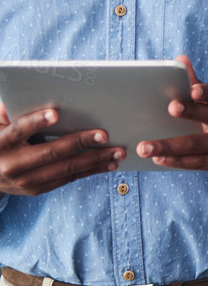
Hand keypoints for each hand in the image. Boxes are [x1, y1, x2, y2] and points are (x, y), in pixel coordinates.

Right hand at [0, 102, 121, 195]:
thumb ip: (9, 112)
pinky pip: (67, 179)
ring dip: (95, 160)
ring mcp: (24, 181)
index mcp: (1, 143)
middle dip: (80, 142)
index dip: (37, 121)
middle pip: (51, 152)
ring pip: (65, 169)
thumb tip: (30, 95)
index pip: (19, 130)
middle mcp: (11, 164)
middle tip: (105, 134)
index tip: (56, 113)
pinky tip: (108, 164)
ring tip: (117, 152)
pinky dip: (90, 171)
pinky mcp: (36, 190)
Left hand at [138, 57, 207, 177]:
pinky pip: (197, 162)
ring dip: (169, 146)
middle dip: (191, 112)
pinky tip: (159, 159)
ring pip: (197, 145)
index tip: (193, 89)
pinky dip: (176, 161)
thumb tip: (180, 59)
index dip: (207, 92)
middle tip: (171, 107)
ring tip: (144, 147)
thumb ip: (197, 84)